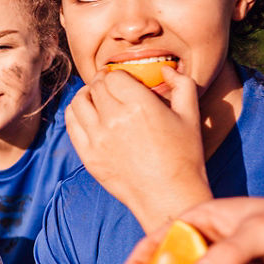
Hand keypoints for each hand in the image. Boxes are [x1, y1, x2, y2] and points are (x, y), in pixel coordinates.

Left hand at [65, 67, 209, 227]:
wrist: (169, 195)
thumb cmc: (184, 156)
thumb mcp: (191, 115)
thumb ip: (182, 84)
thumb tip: (164, 68)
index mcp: (140, 105)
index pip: (113, 76)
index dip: (116, 75)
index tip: (121, 80)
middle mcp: (115, 119)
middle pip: (95, 88)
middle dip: (102, 83)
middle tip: (108, 87)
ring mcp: (97, 138)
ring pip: (78, 103)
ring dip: (85, 96)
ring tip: (95, 98)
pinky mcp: (88, 155)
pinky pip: (71, 125)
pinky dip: (75, 114)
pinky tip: (86, 115)